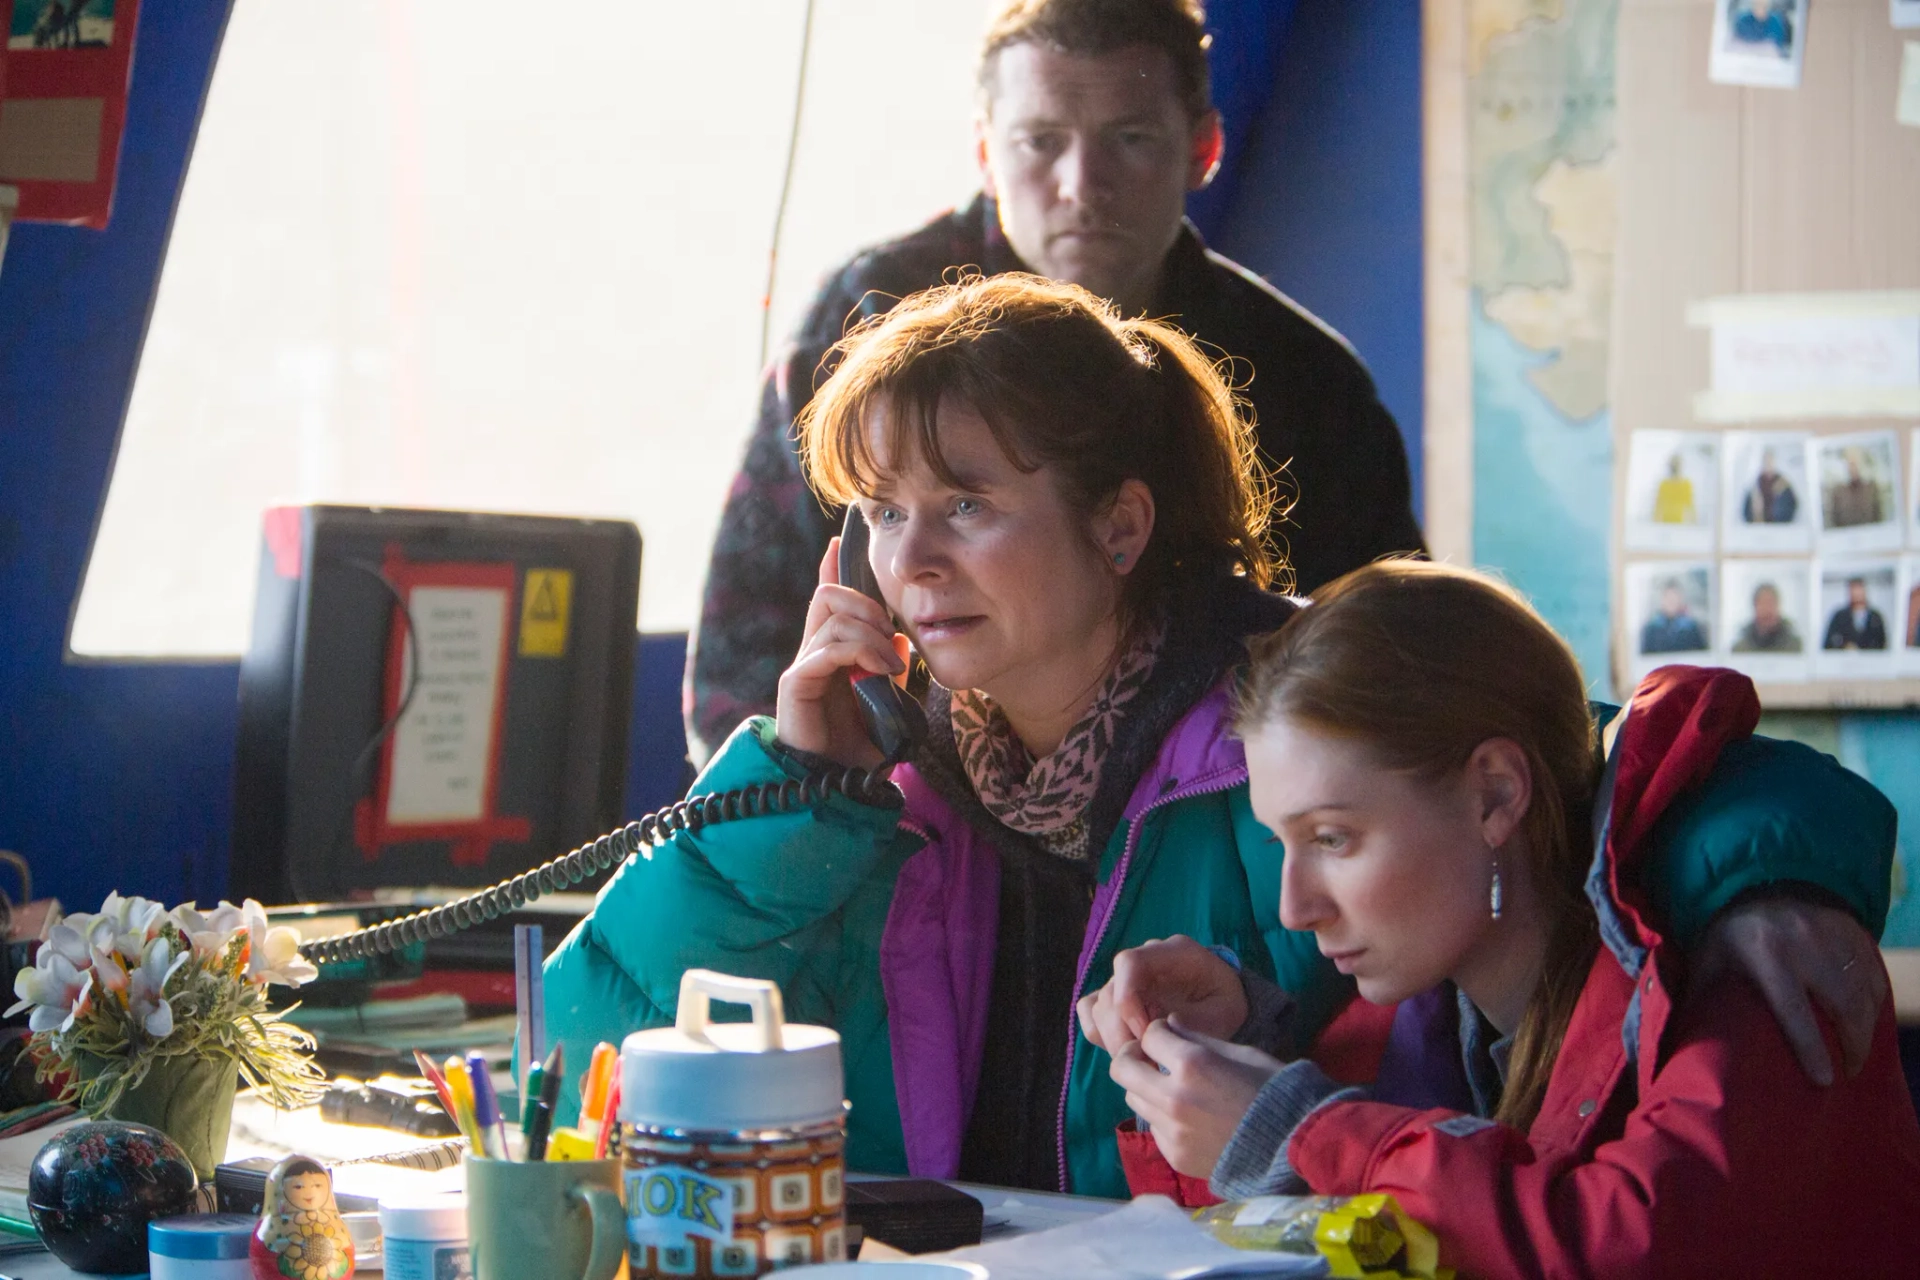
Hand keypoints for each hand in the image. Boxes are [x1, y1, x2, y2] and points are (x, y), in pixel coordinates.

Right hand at [774, 538, 907, 767]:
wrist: (839, 788)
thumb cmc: (860, 750)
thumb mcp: (887, 701)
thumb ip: (890, 669)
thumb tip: (902, 640)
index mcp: (831, 655)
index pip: (827, 601)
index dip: (832, 569)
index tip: (839, 541)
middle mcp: (812, 655)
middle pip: (828, 596)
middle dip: (866, 601)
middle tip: (892, 631)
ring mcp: (803, 668)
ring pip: (831, 616)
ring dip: (871, 632)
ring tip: (893, 663)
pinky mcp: (797, 685)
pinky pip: (827, 649)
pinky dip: (859, 651)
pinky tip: (881, 670)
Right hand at [1076, 936, 1247, 1053]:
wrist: (1221, 1002)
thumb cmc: (1225, 1003)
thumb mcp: (1224, 1012)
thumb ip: (1194, 1020)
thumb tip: (1155, 1032)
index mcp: (1172, 953)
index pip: (1129, 963)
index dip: (1127, 999)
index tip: (1145, 1035)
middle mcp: (1143, 960)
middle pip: (1109, 993)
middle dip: (1123, 1034)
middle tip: (1147, 1063)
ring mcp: (1125, 978)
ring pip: (1098, 1008)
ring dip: (1115, 1040)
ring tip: (1146, 1060)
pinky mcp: (1114, 997)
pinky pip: (1090, 1013)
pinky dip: (1102, 1035)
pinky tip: (1132, 1050)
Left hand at [1108, 1017, 1283, 1178]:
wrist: (1294, 1144)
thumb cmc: (1272, 1089)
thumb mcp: (1239, 1052)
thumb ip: (1196, 1038)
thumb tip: (1167, 1024)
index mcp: (1192, 1063)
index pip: (1148, 1036)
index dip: (1157, 1031)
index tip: (1166, 1034)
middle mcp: (1173, 1097)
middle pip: (1122, 1068)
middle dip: (1132, 1055)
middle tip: (1148, 1056)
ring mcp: (1171, 1130)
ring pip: (1132, 1098)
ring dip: (1145, 1087)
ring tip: (1169, 1086)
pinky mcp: (1174, 1155)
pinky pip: (1153, 1127)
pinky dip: (1162, 1117)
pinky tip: (1187, 1116)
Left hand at [1691, 894, 1889, 1086]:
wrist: (1759, 880)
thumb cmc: (1728, 932)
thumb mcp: (1708, 959)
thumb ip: (1702, 996)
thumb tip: (1685, 1040)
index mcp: (1766, 953)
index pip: (1795, 1011)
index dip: (1811, 1049)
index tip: (1825, 1080)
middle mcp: (1806, 944)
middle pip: (1843, 1007)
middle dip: (1852, 1046)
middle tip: (1847, 1071)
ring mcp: (1835, 935)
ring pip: (1865, 994)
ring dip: (1866, 1030)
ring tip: (1856, 1054)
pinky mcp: (1855, 931)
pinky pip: (1875, 976)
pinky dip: (1876, 1004)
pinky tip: (1866, 1022)